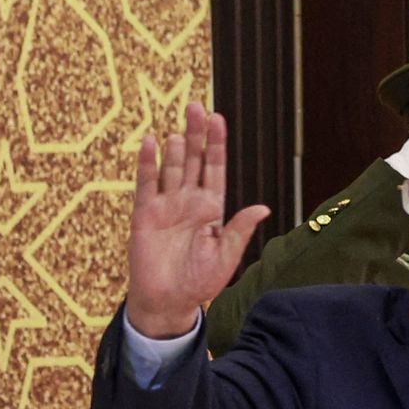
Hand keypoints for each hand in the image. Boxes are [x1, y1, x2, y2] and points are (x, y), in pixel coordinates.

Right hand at [126, 101, 271, 336]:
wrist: (167, 302)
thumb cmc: (199, 283)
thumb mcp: (226, 258)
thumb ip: (239, 230)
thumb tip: (264, 208)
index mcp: (211, 209)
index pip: (215, 168)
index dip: (216, 144)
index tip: (218, 119)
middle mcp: (188, 201)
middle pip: (192, 159)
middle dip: (195, 134)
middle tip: (195, 106)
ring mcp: (166, 205)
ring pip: (171, 168)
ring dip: (175, 149)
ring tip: (180, 132)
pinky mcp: (145, 214)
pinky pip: (146, 184)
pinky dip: (147, 164)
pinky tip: (150, 144)